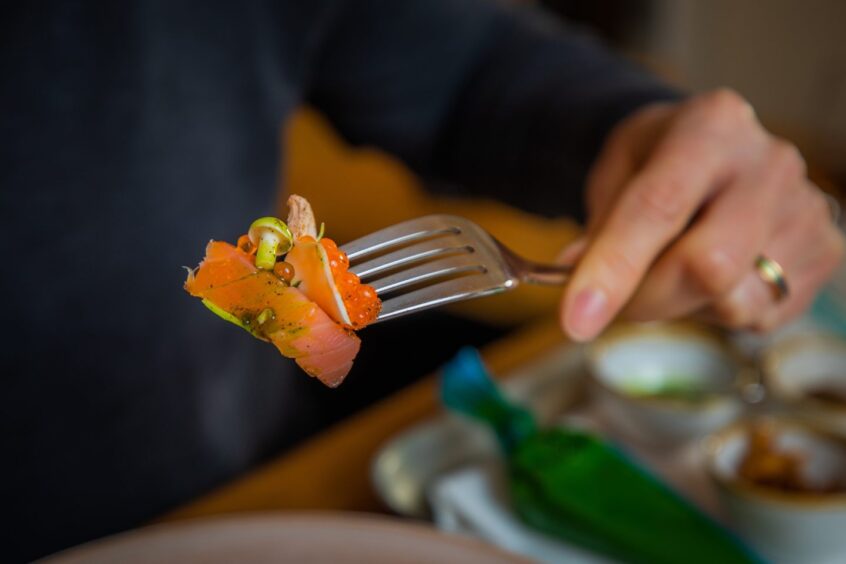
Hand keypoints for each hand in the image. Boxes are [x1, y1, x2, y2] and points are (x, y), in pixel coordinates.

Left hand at [559, 89, 843, 340]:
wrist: (711, 148)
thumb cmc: (654, 161)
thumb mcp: (613, 172)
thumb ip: (597, 225)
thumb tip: (576, 276)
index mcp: (711, 125)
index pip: (658, 206)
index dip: (613, 269)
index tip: (574, 322)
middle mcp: (770, 162)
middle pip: (708, 264)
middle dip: (646, 299)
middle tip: (612, 300)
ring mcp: (805, 208)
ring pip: (733, 301)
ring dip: (683, 304)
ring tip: (673, 267)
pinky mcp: (823, 251)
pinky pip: (759, 317)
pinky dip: (717, 310)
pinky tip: (712, 274)